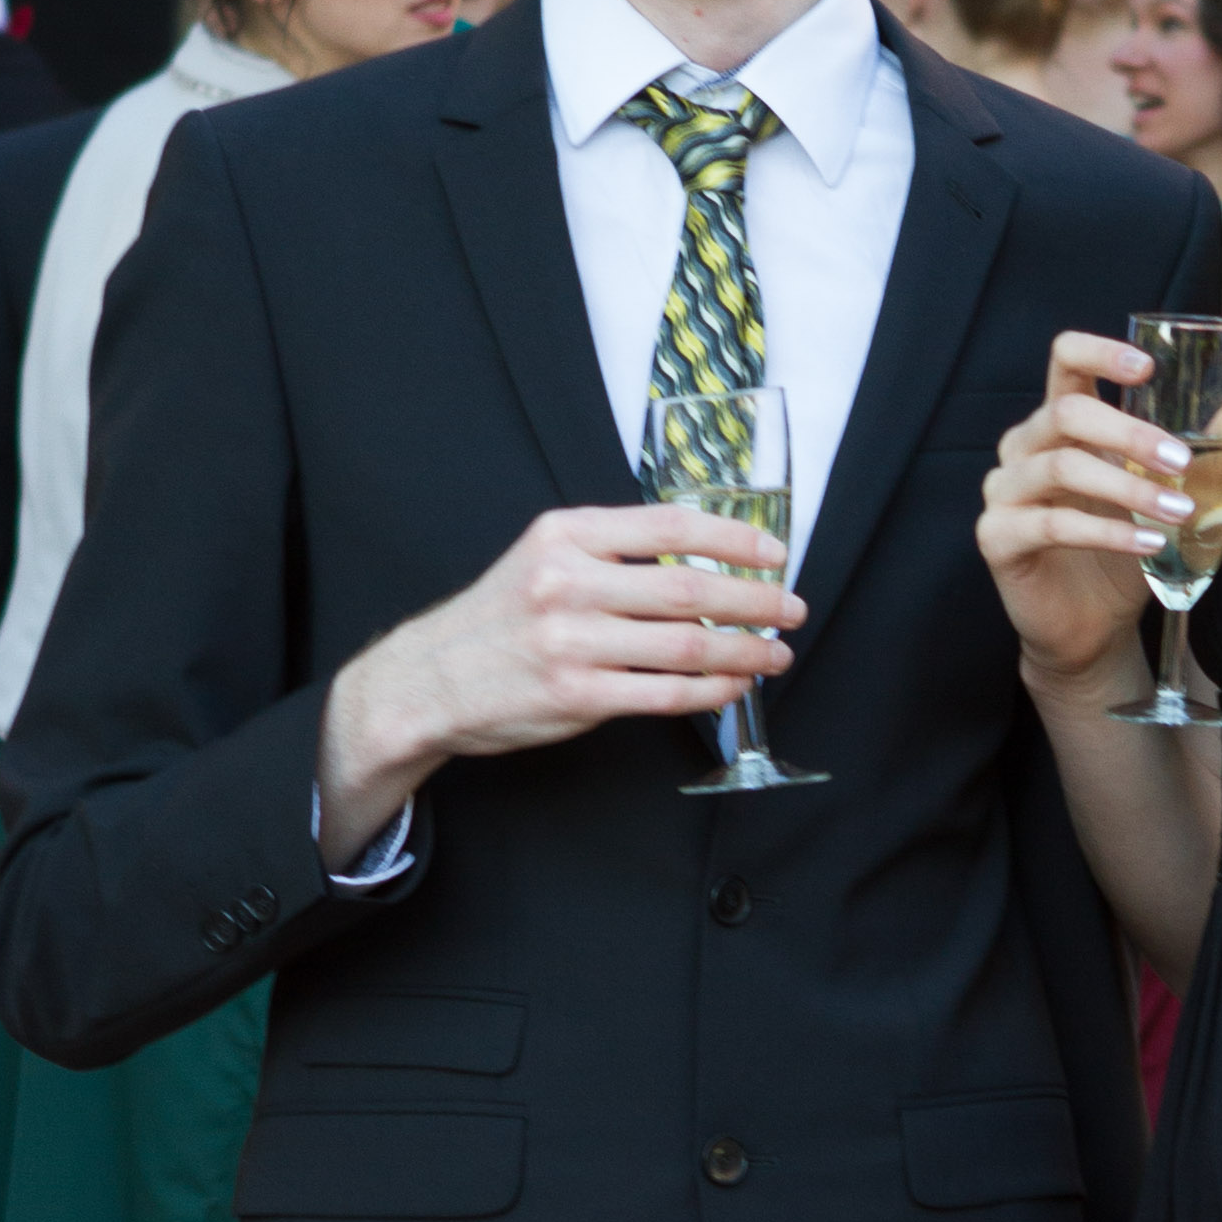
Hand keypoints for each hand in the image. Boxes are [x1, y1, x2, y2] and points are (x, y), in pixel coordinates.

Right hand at [316, 502, 805, 852]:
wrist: (429, 680)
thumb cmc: (500, 619)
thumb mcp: (543, 559)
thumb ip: (612, 554)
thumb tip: (701, 563)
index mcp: (565, 535)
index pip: (670, 525)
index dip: (734, 537)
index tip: (775, 553)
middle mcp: (568, 583)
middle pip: (689, 588)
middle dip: (755, 600)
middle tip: (792, 608)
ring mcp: (572, 643)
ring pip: (685, 645)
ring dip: (745, 651)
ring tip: (775, 653)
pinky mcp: (576, 696)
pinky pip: (664, 693)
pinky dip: (711, 690)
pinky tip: (734, 685)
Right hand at [977, 333, 1221, 690]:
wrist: (1090, 629)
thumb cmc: (1124, 552)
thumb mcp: (1171, 492)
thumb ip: (1211, 446)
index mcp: (1061, 421)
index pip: (1064, 359)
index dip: (1100, 352)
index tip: (1148, 366)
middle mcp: (1024, 447)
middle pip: (1067, 412)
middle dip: (1131, 432)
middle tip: (1183, 459)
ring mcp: (1005, 491)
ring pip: (1060, 466)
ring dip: (1128, 487)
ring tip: (1179, 509)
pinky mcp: (998, 537)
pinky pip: (1051, 525)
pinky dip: (1107, 533)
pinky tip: (1150, 545)